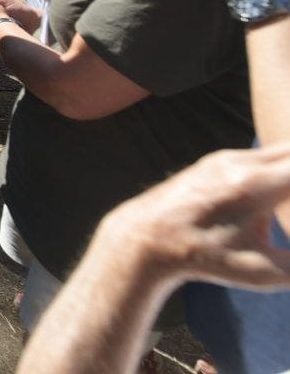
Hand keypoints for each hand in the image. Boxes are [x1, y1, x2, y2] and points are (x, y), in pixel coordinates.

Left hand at [98, 142, 289, 289]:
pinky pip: (264, 154)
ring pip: (282, 149)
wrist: (147, 237)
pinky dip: (283, 166)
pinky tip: (280, 194)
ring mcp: (228, 156)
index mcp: (257, 186)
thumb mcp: (262, 273)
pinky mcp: (218, 159)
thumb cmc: (206, 259)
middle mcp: (243, 162)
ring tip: (284, 202)